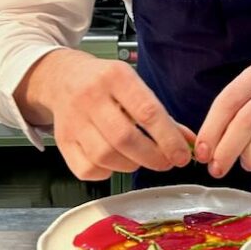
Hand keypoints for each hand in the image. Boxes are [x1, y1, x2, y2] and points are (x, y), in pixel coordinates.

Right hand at [15, 48, 194, 180]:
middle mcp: (91, 97)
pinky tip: (114, 161)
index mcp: (116, 77)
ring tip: (141, 158)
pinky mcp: (62, 140)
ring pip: (106, 156)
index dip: (168, 139)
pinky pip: (87, 169)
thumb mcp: (135, 86)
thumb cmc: (105, 83)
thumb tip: (188, 142)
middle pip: (125, 138)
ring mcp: (73, 120)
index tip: (182, 155)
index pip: (147, 112)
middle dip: (153, 157)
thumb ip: (162, 115)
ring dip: (131, 165)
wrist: (62, 78)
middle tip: (166, 162)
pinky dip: (106, 172)